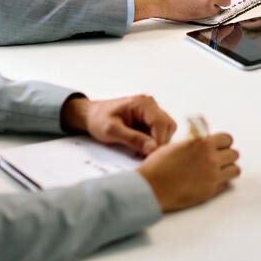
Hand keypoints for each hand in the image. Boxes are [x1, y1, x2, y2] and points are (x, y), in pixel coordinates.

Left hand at [61, 95, 176, 156]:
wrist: (91, 115)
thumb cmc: (98, 120)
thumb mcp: (112, 131)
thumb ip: (133, 139)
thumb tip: (153, 149)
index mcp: (143, 103)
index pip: (162, 123)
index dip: (159, 141)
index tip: (149, 156)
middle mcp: (151, 104)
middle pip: (168, 125)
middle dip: (160, 142)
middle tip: (145, 155)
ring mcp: (152, 110)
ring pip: (167, 128)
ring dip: (158, 141)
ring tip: (142, 151)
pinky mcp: (150, 117)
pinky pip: (160, 130)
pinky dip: (154, 140)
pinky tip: (142, 146)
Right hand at [138, 133, 239, 210]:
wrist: (151, 187)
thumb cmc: (159, 165)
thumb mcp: (178, 144)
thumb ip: (195, 141)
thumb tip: (203, 138)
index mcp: (202, 143)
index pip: (227, 139)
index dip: (224, 142)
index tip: (221, 145)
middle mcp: (211, 158)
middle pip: (234, 154)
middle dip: (227, 155)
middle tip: (220, 158)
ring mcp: (212, 176)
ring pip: (235, 170)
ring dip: (228, 169)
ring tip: (220, 170)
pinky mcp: (210, 191)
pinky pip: (225, 185)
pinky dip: (220, 182)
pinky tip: (210, 181)